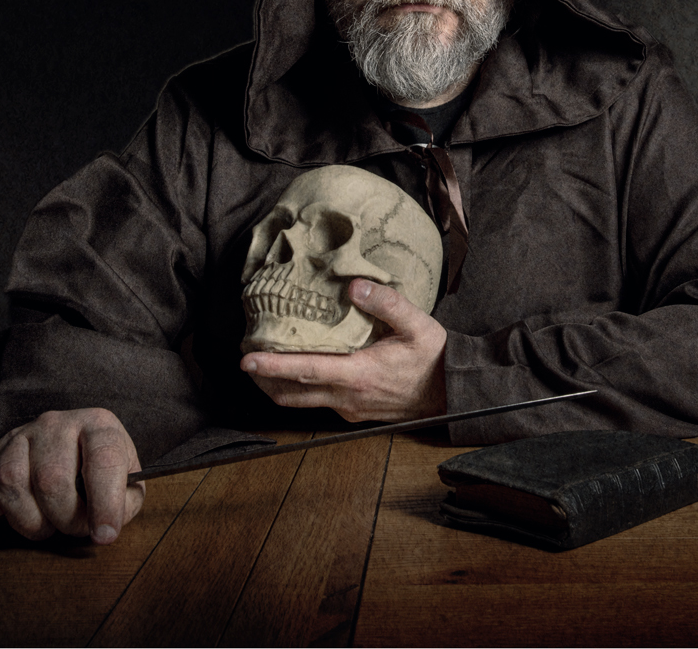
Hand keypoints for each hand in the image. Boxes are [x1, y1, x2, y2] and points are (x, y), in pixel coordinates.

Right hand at [0, 407, 144, 543]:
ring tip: (42, 524)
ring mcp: (18, 435)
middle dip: (64, 518)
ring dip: (26, 519)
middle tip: (70, 527)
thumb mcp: (127, 482)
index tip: (104, 535)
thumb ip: (125, 502)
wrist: (70, 445)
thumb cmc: (100, 470)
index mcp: (98, 425)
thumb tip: (107, 521)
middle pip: (52, 479)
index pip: (103, 460)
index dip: (105, 503)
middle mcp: (56, 423)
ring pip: (11, 481)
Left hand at [242, 278, 446, 421]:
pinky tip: (302, 374)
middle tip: (245, 363)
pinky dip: (302, 389)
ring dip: (279, 388)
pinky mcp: (355, 412)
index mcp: (359, 374)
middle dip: (264, 381)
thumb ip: (386, 303)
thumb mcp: (418, 324)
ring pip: (302, 402)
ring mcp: (350, 408)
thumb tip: (354, 285)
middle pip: (292, 394)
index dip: (274, 367)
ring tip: (263, 370)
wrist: (452, 393)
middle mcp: (348, 396)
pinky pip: (320, 403)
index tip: (248, 360)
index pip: (306, 370)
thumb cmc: (434, 358)